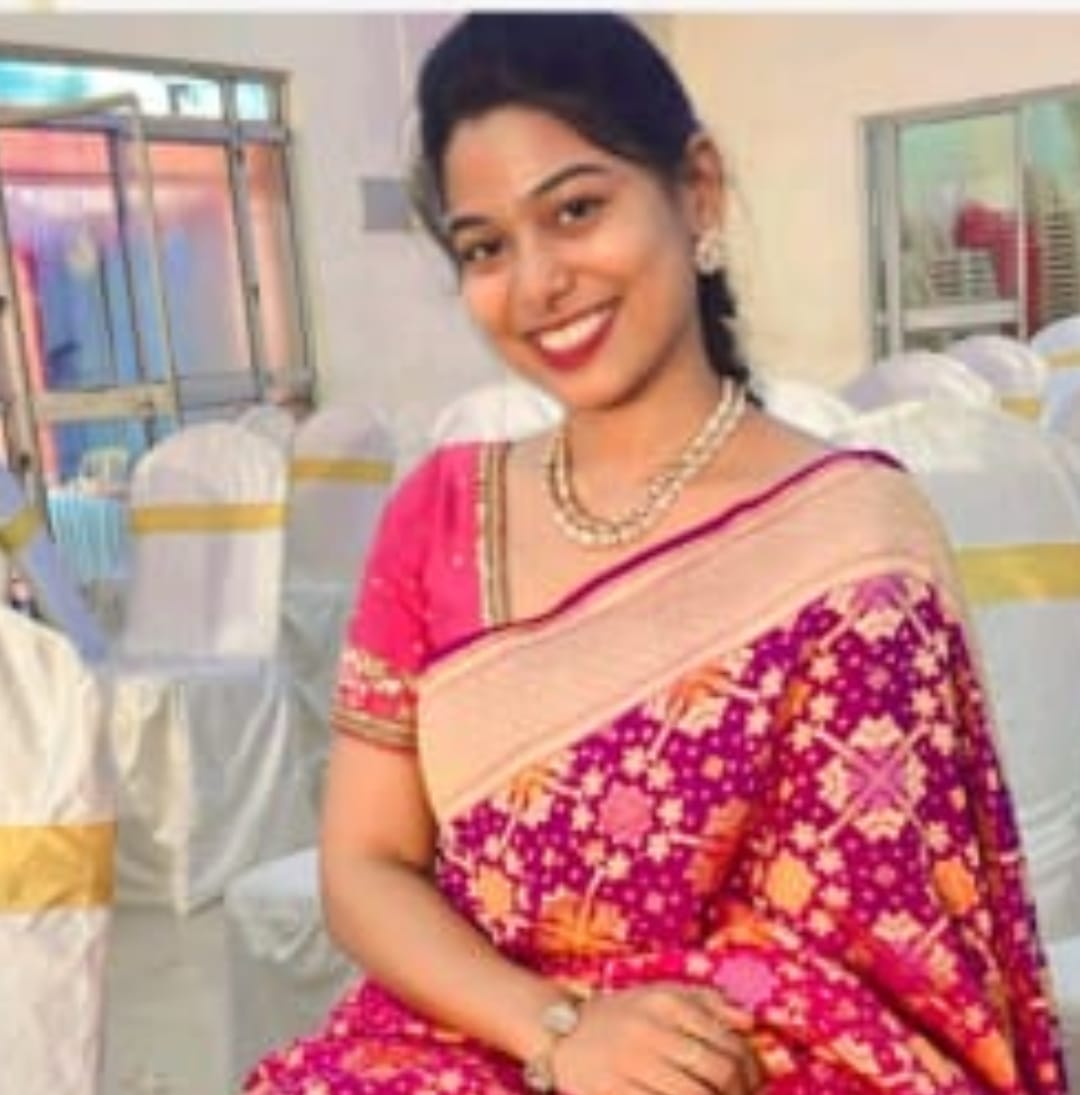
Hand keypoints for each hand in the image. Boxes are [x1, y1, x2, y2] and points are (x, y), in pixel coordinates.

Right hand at [551, 982, 762, 1094]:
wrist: (563, 1033)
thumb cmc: (623, 1015)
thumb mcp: (661, 994)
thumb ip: (707, 1001)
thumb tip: (749, 1021)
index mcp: (666, 1003)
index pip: (728, 1042)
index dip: (752, 1070)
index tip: (756, 1082)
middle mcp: (650, 1029)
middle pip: (718, 1073)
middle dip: (740, 1093)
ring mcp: (630, 1063)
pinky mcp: (614, 1091)